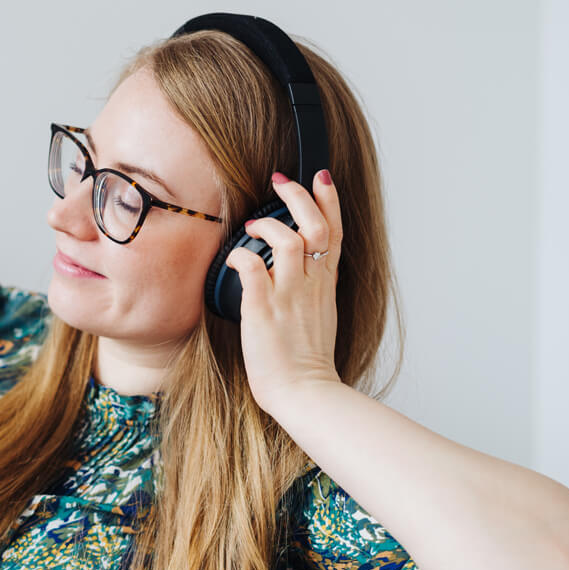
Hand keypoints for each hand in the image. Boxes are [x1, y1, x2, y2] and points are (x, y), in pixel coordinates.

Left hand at [223, 169, 343, 415]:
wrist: (305, 393)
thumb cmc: (305, 361)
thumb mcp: (319, 316)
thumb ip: (311, 288)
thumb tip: (293, 269)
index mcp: (325, 285)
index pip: (334, 231)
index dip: (329, 200)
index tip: (320, 176)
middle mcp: (310, 284)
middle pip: (315, 226)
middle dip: (299, 196)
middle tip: (280, 181)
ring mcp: (288, 296)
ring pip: (287, 240)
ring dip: (267, 226)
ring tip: (253, 227)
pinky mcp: (263, 309)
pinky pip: (251, 268)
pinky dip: (240, 256)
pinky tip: (233, 258)